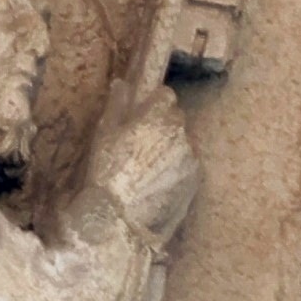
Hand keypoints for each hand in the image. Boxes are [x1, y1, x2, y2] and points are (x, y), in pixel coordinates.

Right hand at [84, 85, 200, 238]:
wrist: (122, 215)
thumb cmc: (108, 171)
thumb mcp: (105, 134)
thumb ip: (117, 105)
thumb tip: (123, 84)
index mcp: (157, 116)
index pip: (166, 95)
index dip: (153, 104)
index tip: (142, 116)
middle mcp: (180, 131)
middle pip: (176, 119)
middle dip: (162, 126)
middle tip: (141, 146)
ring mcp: (191, 155)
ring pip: (183, 142)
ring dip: (171, 148)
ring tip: (148, 169)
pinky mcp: (196, 177)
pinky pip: (188, 164)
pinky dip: (177, 169)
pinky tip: (158, 183)